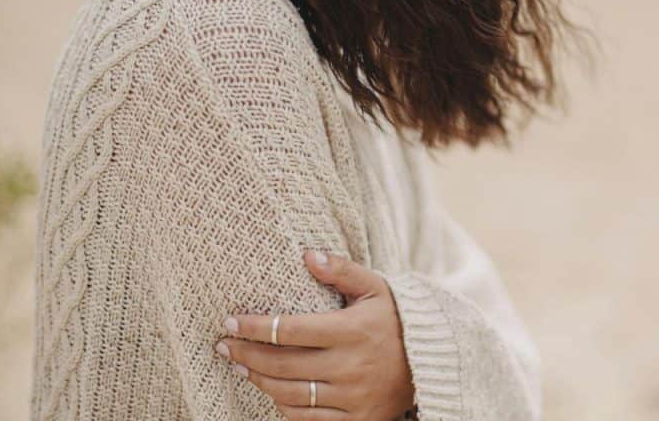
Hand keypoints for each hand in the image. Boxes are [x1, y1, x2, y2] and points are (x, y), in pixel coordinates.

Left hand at [215, 251, 415, 420]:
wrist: (433, 363)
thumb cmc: (397, 320)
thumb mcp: (376, 288)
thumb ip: (342, 271)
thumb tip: (308, 254)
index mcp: (353, 331)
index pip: (290, 330)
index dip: (254, 327)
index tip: (229, 321)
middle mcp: (351, 367)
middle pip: (282, 364)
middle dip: (246, 354)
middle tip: (225, 345)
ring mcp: (353, 397)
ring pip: (290, 394)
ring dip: (259, 380)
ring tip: (241, 366)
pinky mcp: (357, 420)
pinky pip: (308, 420)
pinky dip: (284, 406)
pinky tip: (271, 391)